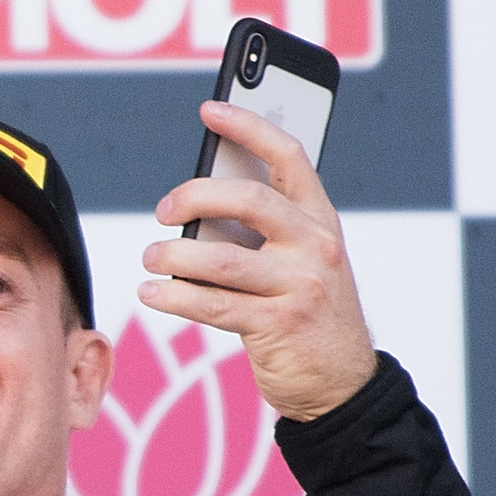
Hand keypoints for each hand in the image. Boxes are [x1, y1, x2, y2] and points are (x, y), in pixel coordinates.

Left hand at [139, 101, 376, 420]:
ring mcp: (301, 286)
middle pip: (248, 200)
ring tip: (152, 259)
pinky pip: (211, 304)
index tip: (210, 110)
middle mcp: (317, 246)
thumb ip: (262, 230)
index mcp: (321, 220)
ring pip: (220, 258)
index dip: (249, 126)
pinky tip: (152, 293)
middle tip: (164, 211)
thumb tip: (194, 205)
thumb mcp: (300, 260)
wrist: (343, 384)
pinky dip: (172, 297)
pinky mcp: (279, 325)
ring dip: (173, 256)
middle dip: (195, 196)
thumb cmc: (307, 311)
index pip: (289, 157)